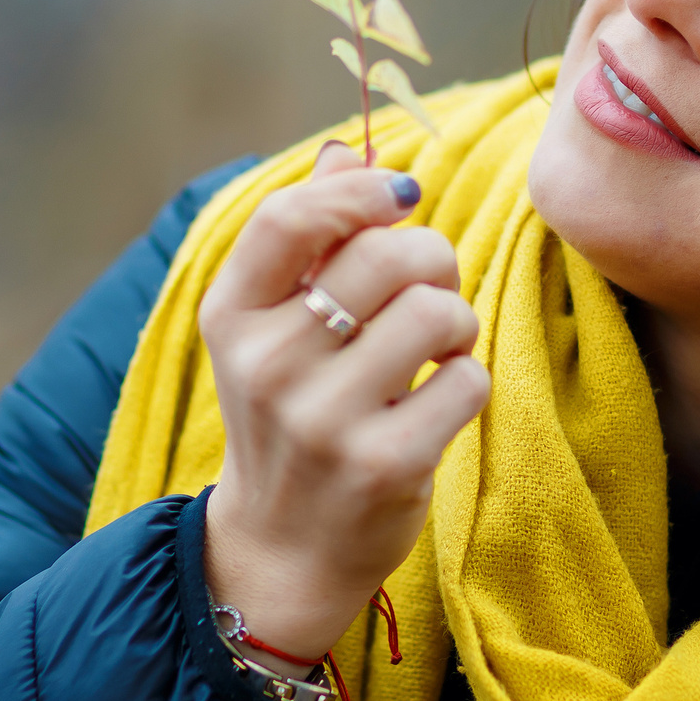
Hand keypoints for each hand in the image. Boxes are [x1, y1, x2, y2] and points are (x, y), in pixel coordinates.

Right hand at [200, 141, 489, 667]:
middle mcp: (268, 366)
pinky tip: (437, 402)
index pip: (289, 217)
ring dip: (455, 320)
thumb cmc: (288, 415)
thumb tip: (346, 151)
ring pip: (435, 311)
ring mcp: (324, 421)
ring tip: (437, 347)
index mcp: (231, 317)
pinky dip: (468, 380)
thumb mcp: (271, 329)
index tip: (398, 197)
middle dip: (430, 259)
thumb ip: (307, 238)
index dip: (359, 191)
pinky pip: (467, 379)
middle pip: (385, 254)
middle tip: (429, 292)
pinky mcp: (384, 465)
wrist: (282, 549)